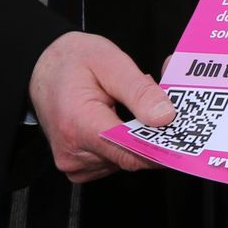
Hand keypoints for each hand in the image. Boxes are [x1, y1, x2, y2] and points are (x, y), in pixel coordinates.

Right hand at [28, 31, 174, 183]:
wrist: (42, 68)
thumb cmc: (72, 61)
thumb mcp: (109, 61)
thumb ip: (139, 90)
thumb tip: (165, 116)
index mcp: (78, 124)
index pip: (129, 151)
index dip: (161, 147)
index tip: (185, 139)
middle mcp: (73, 152)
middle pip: (130, 156)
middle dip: (153, 133)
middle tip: (163, 104)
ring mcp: (74, 163)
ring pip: (125, 159)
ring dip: (139, 137)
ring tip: (135, 106)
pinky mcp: (79, 166)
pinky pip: (114, 161)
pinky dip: (125, 142)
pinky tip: (121, 120)